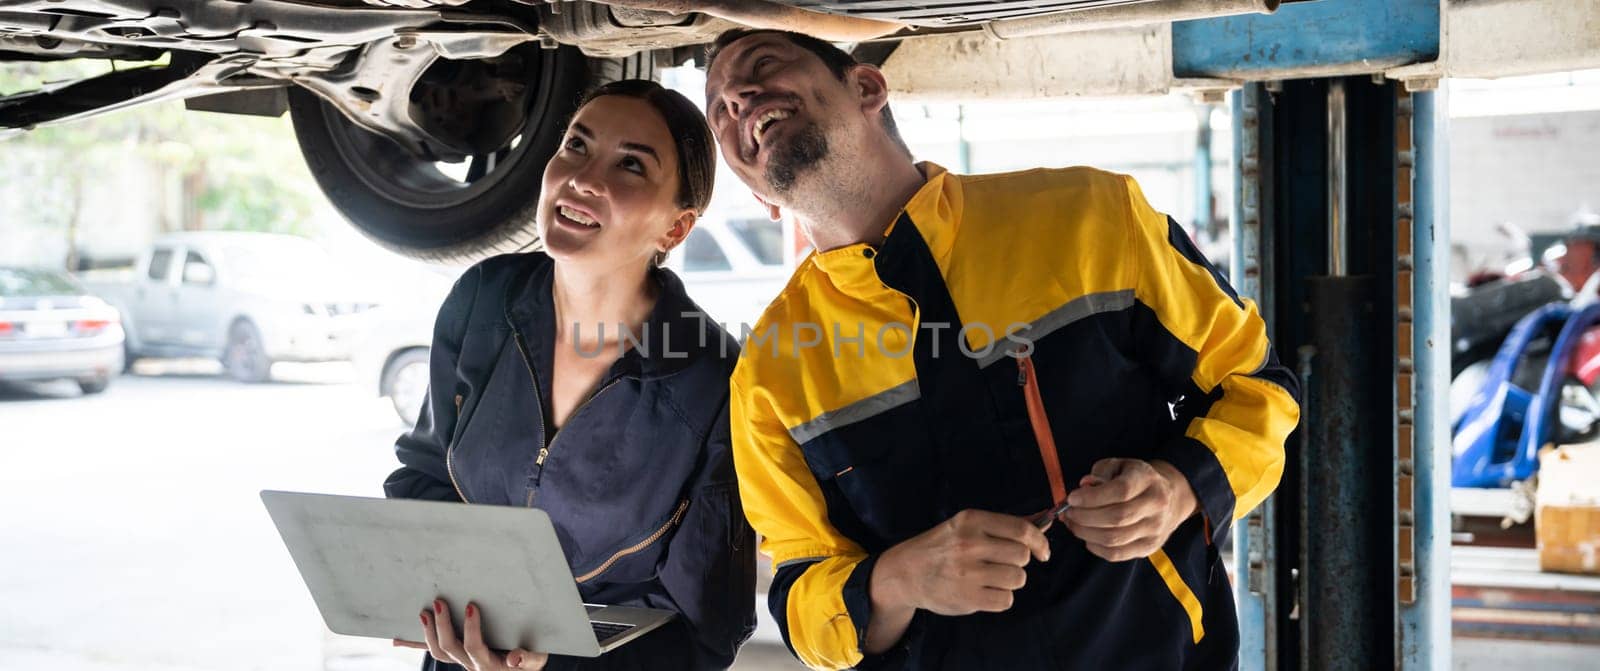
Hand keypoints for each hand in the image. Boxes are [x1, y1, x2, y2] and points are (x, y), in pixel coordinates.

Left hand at [393, 599, 547, 669]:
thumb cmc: (531, 663)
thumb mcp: (535, 661)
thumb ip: (528, 659)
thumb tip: (514, 658)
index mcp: (489, 664)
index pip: (475, 647)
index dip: (470, 628)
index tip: (472, 606)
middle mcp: (472, 664)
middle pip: (450, 648)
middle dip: (442, 625)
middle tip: (439, 602)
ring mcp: (463, 661)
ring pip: (439, 652)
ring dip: (427, 633)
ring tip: (424, 613)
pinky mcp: (458, 656)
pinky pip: (434, 651)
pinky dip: (415, 644)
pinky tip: (396, 639)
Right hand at [863, 509, 1049, 651]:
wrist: (905, 573)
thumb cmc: (942, 547)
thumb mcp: (966, 526)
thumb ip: (1004, 526)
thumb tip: (1045, 522)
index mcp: (971, 520)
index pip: (1021, 529)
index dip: (1039, 542)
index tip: (1042, 552)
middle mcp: (970, 544)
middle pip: (1022, 556)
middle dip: (1019, 562)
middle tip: (1003, 564)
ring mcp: (968, 573)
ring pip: (1017, 579)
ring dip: (1010, 580)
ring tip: (991, 578)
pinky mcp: (968, 598)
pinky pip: (1006, 600)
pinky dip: (1000, 598)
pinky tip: (985, 591)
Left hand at [1062, 458, 1198, 561]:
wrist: (1169, 499)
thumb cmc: (1135, 479)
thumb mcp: (1119, 466)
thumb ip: (1100, 473)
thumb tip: (1084, 486)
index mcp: (1148, 480)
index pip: (1120, 491)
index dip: (1092, 497)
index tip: (1072, 498)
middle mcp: (1156, 506)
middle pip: (1116, 517)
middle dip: (1084, 517)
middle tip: (1068, 512)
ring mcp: (1154, 530)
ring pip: (1114, 539)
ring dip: (1086, 533)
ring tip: (1072, 524)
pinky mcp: (1149, 548)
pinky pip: (1116, 554)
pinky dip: (1095, 547)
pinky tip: (1087, 536)